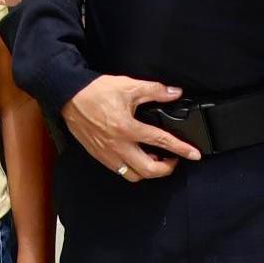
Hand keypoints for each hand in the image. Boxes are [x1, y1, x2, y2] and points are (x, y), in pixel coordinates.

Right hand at [64, 75, 201, 183]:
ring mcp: (108, 154)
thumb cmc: (96, 92)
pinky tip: (137, 157)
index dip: (181, 149)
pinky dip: (133, 169)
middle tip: (173, 159)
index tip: (194, 155)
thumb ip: (155, 91)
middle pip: (149, 170)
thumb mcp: (129, 86)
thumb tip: (174, 93)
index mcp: (128, 128)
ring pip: (134, 175)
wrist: (69, 97)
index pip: (161, 142)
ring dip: (149, 171)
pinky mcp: (100, 156)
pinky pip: (121, 171)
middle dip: (166, 169)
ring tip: (155, 159)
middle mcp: (119, 146)